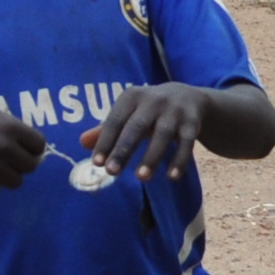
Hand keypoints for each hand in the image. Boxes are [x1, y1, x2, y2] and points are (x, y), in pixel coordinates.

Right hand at [0, 98, 48, 196]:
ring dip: (3, 178)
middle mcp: (5, 147)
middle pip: (30, 167)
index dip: (31, 150)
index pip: (39, 145)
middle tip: (2, 161)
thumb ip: (7, 128)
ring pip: (15, 183)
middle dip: (18, 165)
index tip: (20, 151)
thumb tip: (27, 145)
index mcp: (10, 126)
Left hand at [86, 81, 213, 179]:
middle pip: (137, 126)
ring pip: (162, 135)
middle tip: (112, 172)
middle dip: (124, 149)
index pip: (115, 120)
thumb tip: (82, 143)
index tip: (96, 163)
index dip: (105, 141)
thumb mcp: (129, 114)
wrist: (190, 97)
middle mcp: (154, 100)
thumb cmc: (150, 110)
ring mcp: (175, 111)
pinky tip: (172, 177)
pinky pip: (186, 143)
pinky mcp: (192, 122)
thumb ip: (106, 129)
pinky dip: (180, 160)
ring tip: (141, 178)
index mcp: (132, 96)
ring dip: (152, 156)